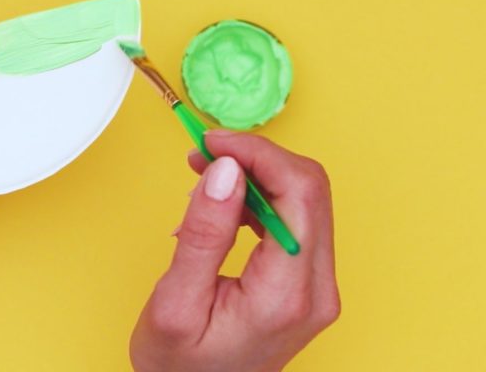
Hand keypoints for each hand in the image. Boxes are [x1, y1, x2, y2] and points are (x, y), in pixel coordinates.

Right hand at [130, 130, 339, 371]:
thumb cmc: (179, 366)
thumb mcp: (176, 301)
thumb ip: (204, 234)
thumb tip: (225, 170)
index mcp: (287, 294)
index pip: (299, 192)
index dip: (258, 153)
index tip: (211, 143)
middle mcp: (316, 289)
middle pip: (309, 188)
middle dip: (256, 157)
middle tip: (203, 154)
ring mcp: (316, 287)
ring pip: (305, 197)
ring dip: (256, 174)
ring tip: (203, 178)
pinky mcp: (305, 284)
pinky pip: (294, 218)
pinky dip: (258, 198)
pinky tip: (221, 205)